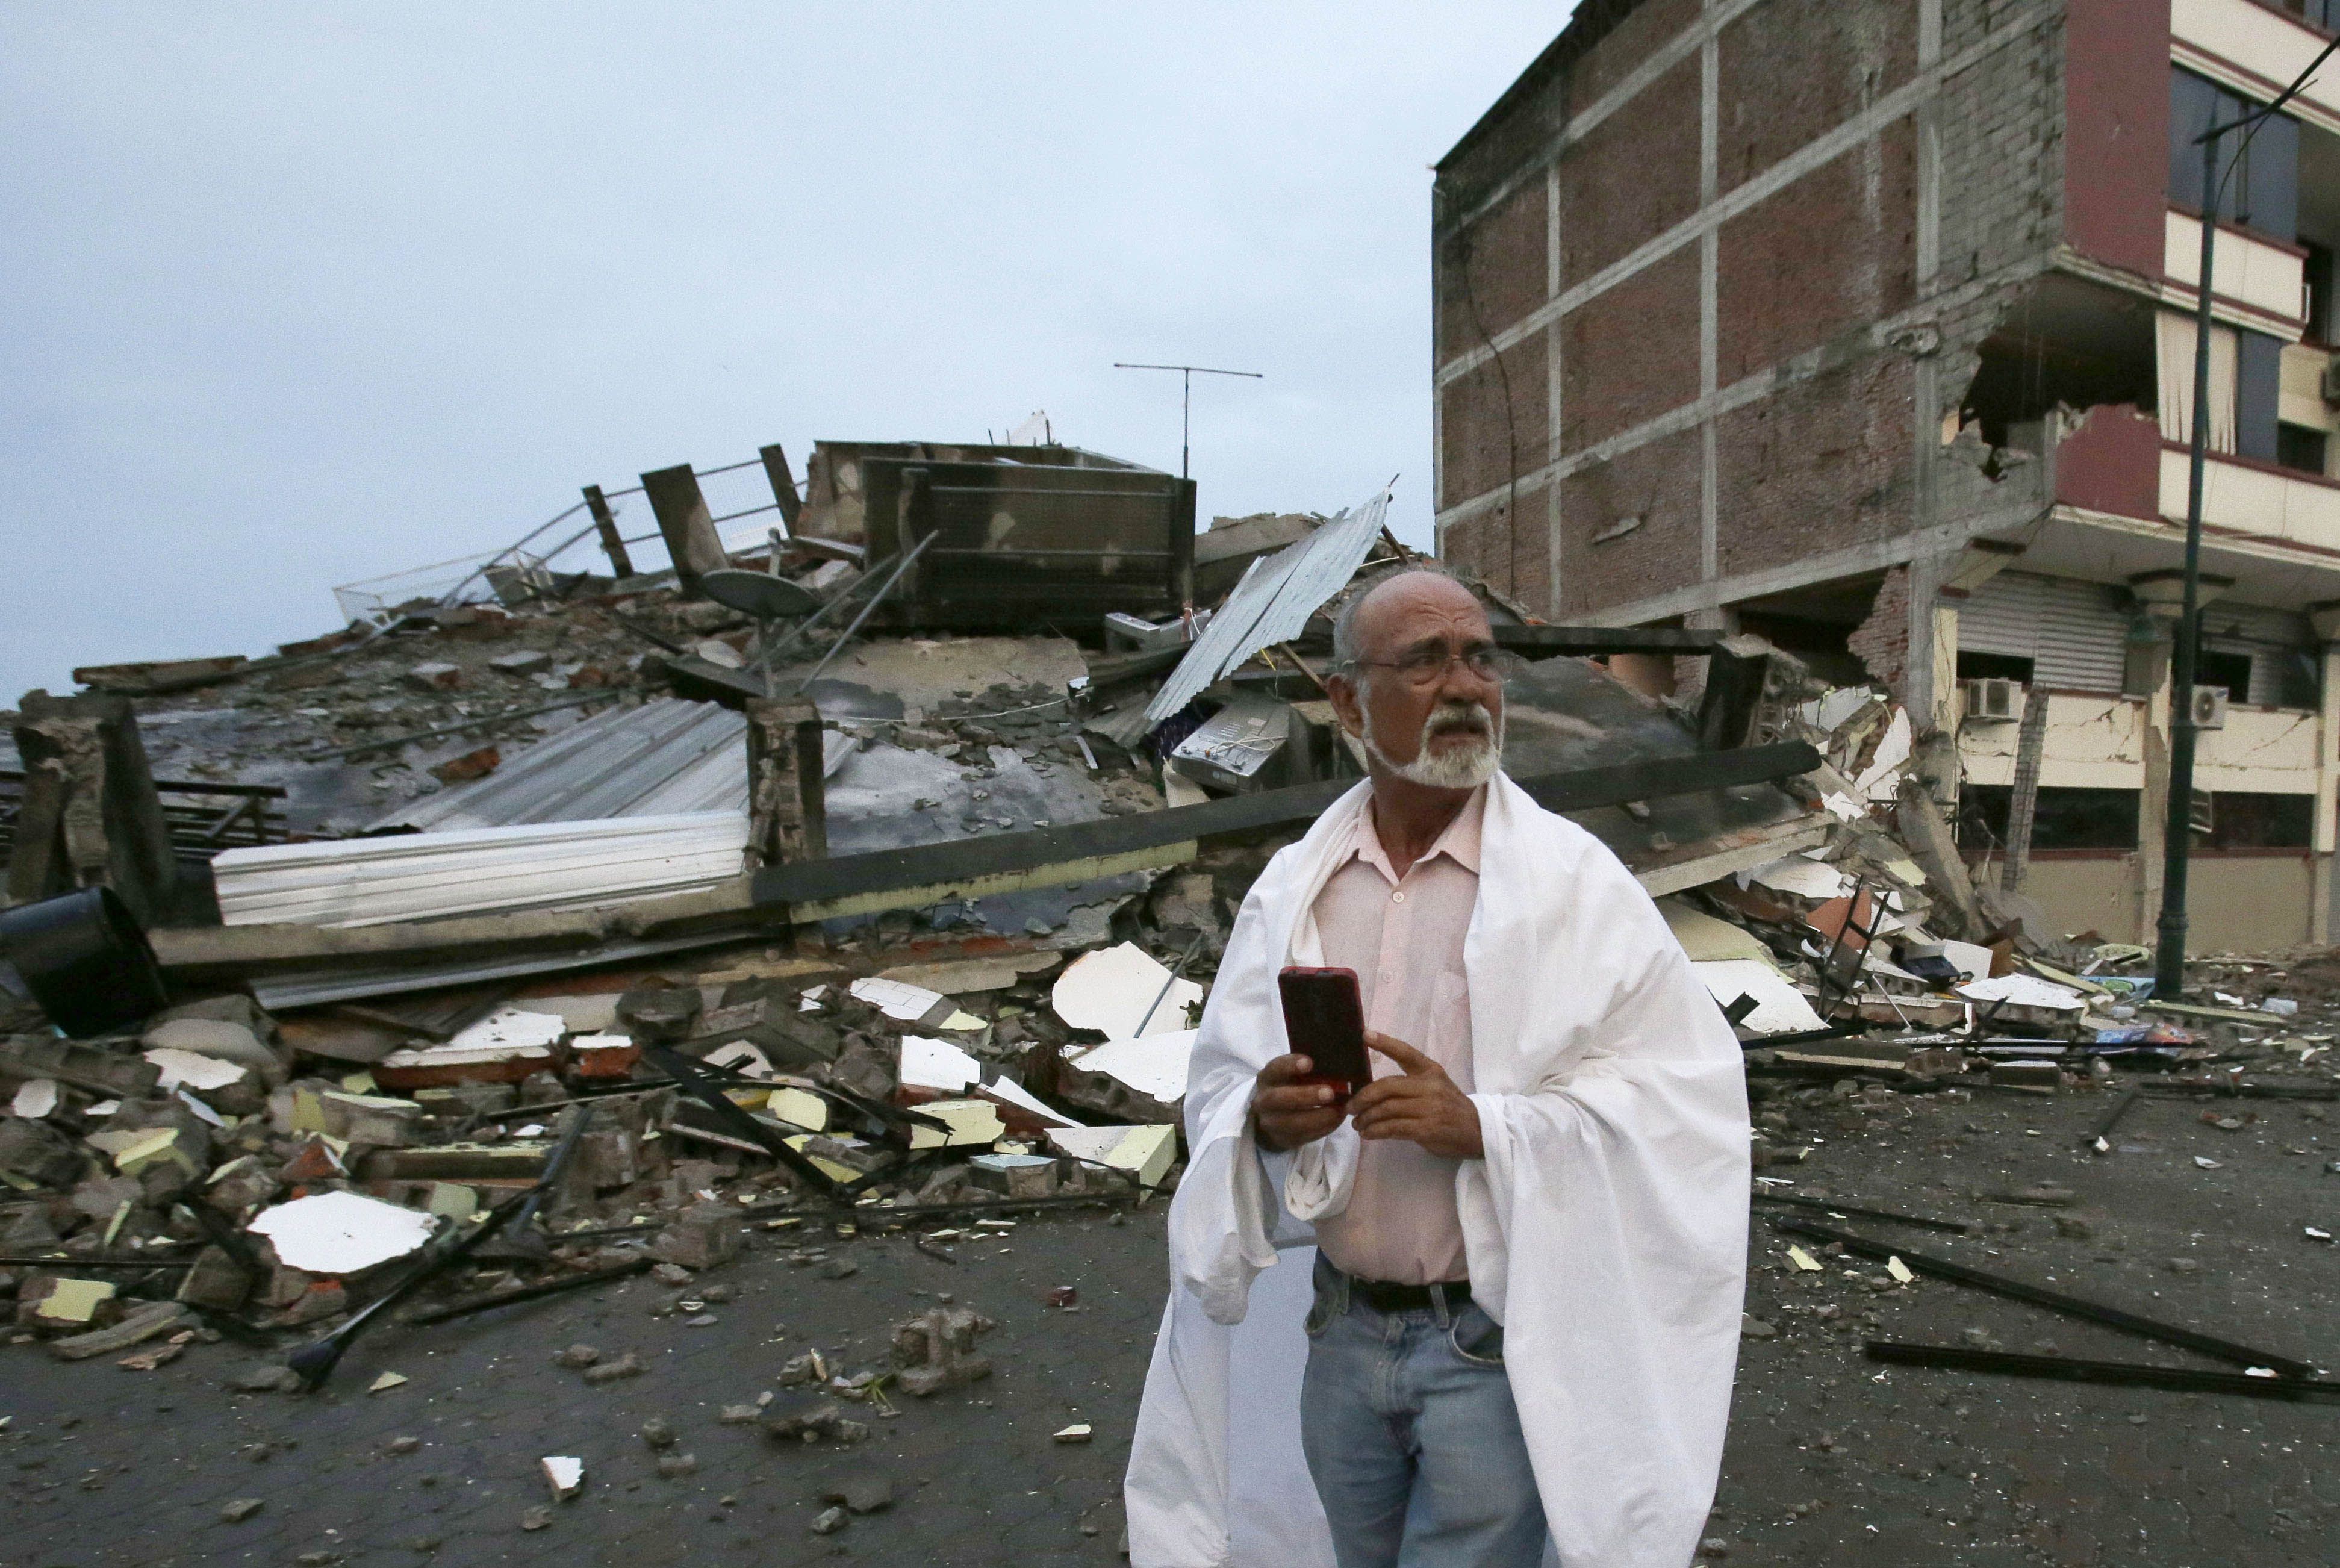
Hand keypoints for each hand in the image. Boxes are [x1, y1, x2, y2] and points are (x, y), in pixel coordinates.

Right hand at [1252, 1053, 1343, 1150]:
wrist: (1274, 1115)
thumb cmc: (1291, 1087)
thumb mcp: (1292, 1075)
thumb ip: (1308, 1071)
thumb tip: (1336, 1066)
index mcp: (1267, 1078)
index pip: (1274, 1069)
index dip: (1290, 1066)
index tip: (1309, 1063)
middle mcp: (1264, 1100)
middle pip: (1278, 1098)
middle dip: (1305, 1095)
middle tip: (1329, 1093)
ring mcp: (1271, 1123)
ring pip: (1291, 1123)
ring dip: (1317, 1117)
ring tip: (1338, 1111)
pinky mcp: (1283, 1139)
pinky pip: (1303, 1136)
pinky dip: (1323, 1128)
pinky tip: (1336, 1119)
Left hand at [1348, 1032, 1483, 1158]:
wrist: (1478, 1130)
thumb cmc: (1450, 1108)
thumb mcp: (1435, 1086)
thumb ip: (1409, 1085)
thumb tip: (1372, 1092)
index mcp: (1430, 1070)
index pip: (1406, 1052)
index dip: (1385, 1043)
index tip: (1365, 1035)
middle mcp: (1429, 1086)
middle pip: (1387, 1086)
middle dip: (1363, 1097)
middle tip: (1350, 1107)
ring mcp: (1429, 1107)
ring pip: (1387, 1109)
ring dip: (1367, 1118)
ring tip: (1357, 1124)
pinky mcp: (1427, 1128)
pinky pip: (1394, 1127)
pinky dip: (1376, 1131)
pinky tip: (1368, 1134)